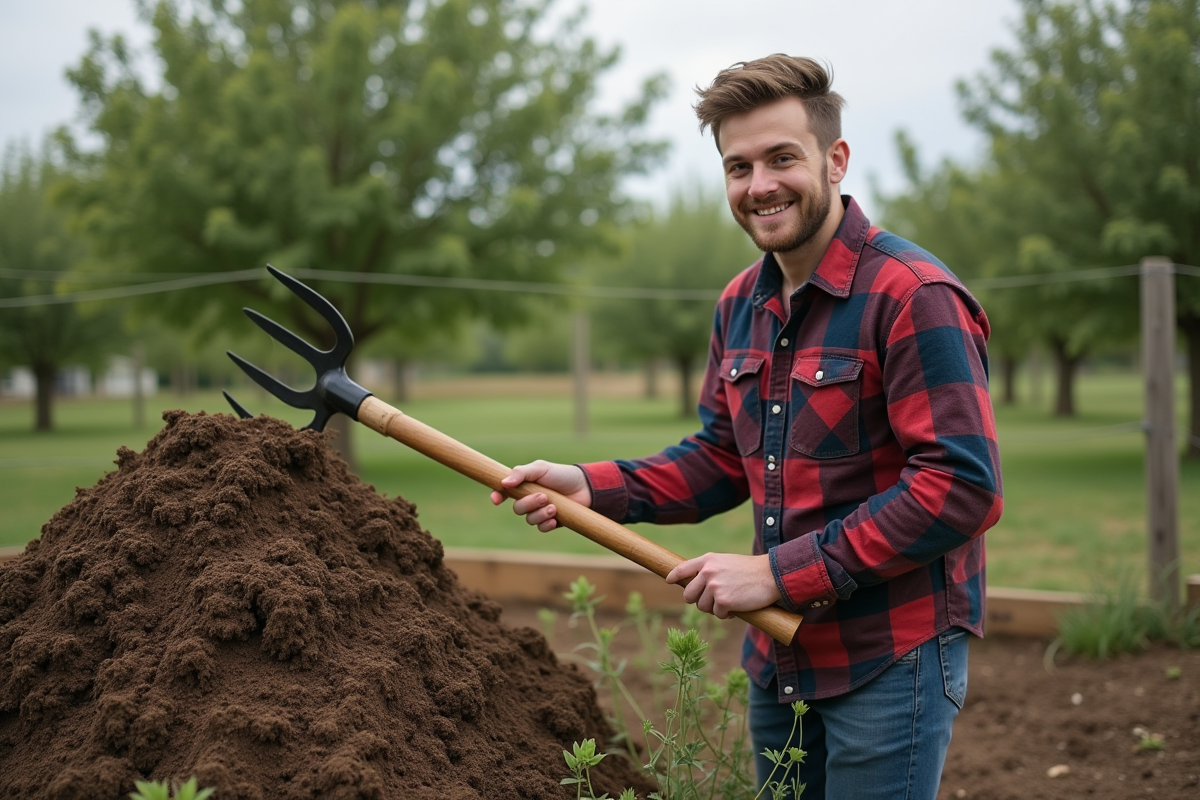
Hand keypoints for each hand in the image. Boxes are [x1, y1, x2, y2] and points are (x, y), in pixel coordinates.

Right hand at [489, 460, 591, 531]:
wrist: (585, 487)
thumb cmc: (561, 475)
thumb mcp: (541, 468)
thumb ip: (522, 473)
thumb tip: (504, 483)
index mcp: (524, 485)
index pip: (504, 492)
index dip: (497, 496)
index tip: (496, 500)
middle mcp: (529, 499)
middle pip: (517, 509)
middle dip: (529, 504)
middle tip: (544, 497)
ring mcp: (540, 511)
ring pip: (529, 520)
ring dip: (540, 514)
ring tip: (554, 507)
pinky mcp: (551, 521)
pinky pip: (541, 528)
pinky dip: (547, 524)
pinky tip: (556, 518)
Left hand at [665, 553, 781, 618]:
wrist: (771, 575)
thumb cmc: (750, 570)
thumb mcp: (726, 562)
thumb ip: (710, 569)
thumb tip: (697, 585)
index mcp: (708, 560)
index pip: (683, 568)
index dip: (674, 576)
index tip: (669, 580)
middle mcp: (708, 572)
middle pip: (689, 595)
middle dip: (699, 601)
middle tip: (713, 601)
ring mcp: (714, 587)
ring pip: (703, 607)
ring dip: (715, 609)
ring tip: (729, 602)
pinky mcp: (723, 601)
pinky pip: (717, 614)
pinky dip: (726, 614)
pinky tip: (736, 607)